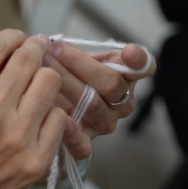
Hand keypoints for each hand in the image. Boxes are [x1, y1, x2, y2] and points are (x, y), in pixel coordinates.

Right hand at [0, 31, 66, 188]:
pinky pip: (59, 117)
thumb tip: (8, 48)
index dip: (11, 36)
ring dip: (44, 78)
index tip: (18, 38)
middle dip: (34, 48)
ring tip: (37, 85)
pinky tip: (39, 118)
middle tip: (36, 50)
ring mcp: (17, 138)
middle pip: (28, 59)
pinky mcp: (37, 158)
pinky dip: (51, 113)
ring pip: (49, 82)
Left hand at [43, 39, 154, 159]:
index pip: (143, 67)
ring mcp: (106, 123)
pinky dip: (74, 135)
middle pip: (110, 83)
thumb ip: (73, 47)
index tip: (129, 53)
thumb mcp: (76, 54)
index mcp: (127, 76)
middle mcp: (123, 102)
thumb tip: (57, 43)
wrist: (54, 101)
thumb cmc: (69, 74)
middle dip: (78, 63)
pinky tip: (62, 120)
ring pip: (93, 105)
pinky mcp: (87, 142)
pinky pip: (84, 145)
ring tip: (45, 70)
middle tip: (54, 50)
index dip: (138, 60)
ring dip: (66, 84)